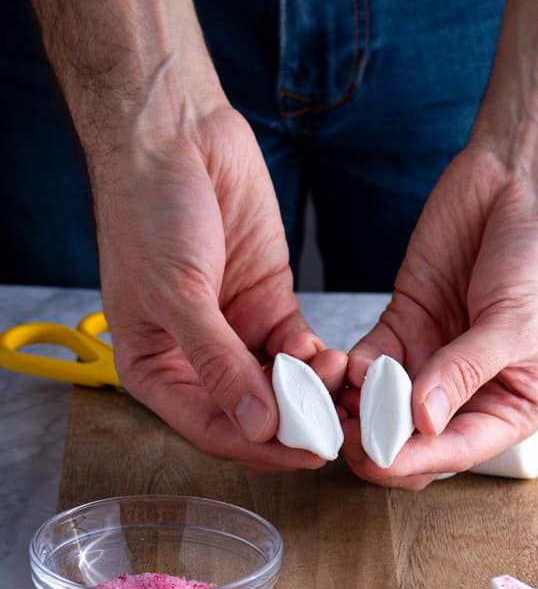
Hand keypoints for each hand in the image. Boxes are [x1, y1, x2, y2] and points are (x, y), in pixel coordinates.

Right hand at [92, 85, 345, 468]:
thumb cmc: (148, 212)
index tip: (304, 453)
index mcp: (155, 366)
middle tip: (336, 428)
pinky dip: (318, 358)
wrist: (174, 135)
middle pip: (253, 412)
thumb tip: (257, 427)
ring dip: (312, 391)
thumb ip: (218, 364)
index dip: (257, 447)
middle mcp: (196, 357)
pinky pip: (299, 348)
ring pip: (282, 384)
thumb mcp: (178, 294)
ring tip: (339, 385)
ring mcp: (236, 330)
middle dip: (294, 422)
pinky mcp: (269, 301)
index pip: (211, 427)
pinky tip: (334, 358)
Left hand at [340, 145, 537, 487]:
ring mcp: (432, 359)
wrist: (525, 184)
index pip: (456, 450)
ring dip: (357, 408)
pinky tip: (347, 366)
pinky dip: (353, 369)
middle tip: (346, 434)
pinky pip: (370, 361)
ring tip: (335, 403)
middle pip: (412, 438)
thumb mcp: (516, 323)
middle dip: (378, 440)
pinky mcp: (404, 324)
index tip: (377, 459)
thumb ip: (466, 371)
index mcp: (509, 405)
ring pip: (382, 405)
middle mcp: (467, 392)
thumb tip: (424, 420)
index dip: (415, 460)